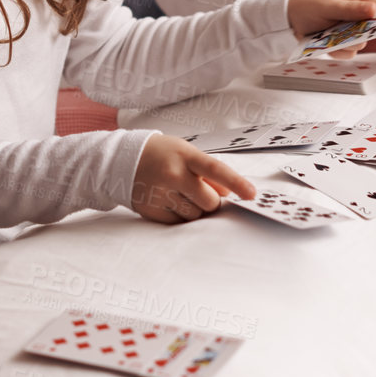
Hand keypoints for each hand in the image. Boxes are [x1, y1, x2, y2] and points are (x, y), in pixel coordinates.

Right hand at [130, 133, 257, 223]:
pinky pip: (179, 223)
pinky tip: (171, 202)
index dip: (237, 183)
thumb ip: (208, 172)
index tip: (252, 194)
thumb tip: (228, 194)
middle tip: (202, 193)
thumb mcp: (186, 153)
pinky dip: (181, 216)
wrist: (123, 159)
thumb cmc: (163, 154)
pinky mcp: (152, 211)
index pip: (216, 170)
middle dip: (211, 202)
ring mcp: (161, 194)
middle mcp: (172, 175)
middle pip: (209, 202)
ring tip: (181, 195)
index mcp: (185, 157)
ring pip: (195, 216)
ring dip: (196, 210)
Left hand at [287, 0, 375, 58]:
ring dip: (346, 43)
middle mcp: (357, 12)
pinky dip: (338, 51)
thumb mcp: (328, 4)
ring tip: (329, 34)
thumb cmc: (307, 4)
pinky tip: (326, 42)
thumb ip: (351, 8)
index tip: (372, 22)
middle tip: (343, 29)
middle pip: (374, 27)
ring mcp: (351, 28)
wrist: (289, 18)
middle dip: (360, 32)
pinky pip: (349, 52)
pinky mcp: (343, 41)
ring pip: (362, 43)